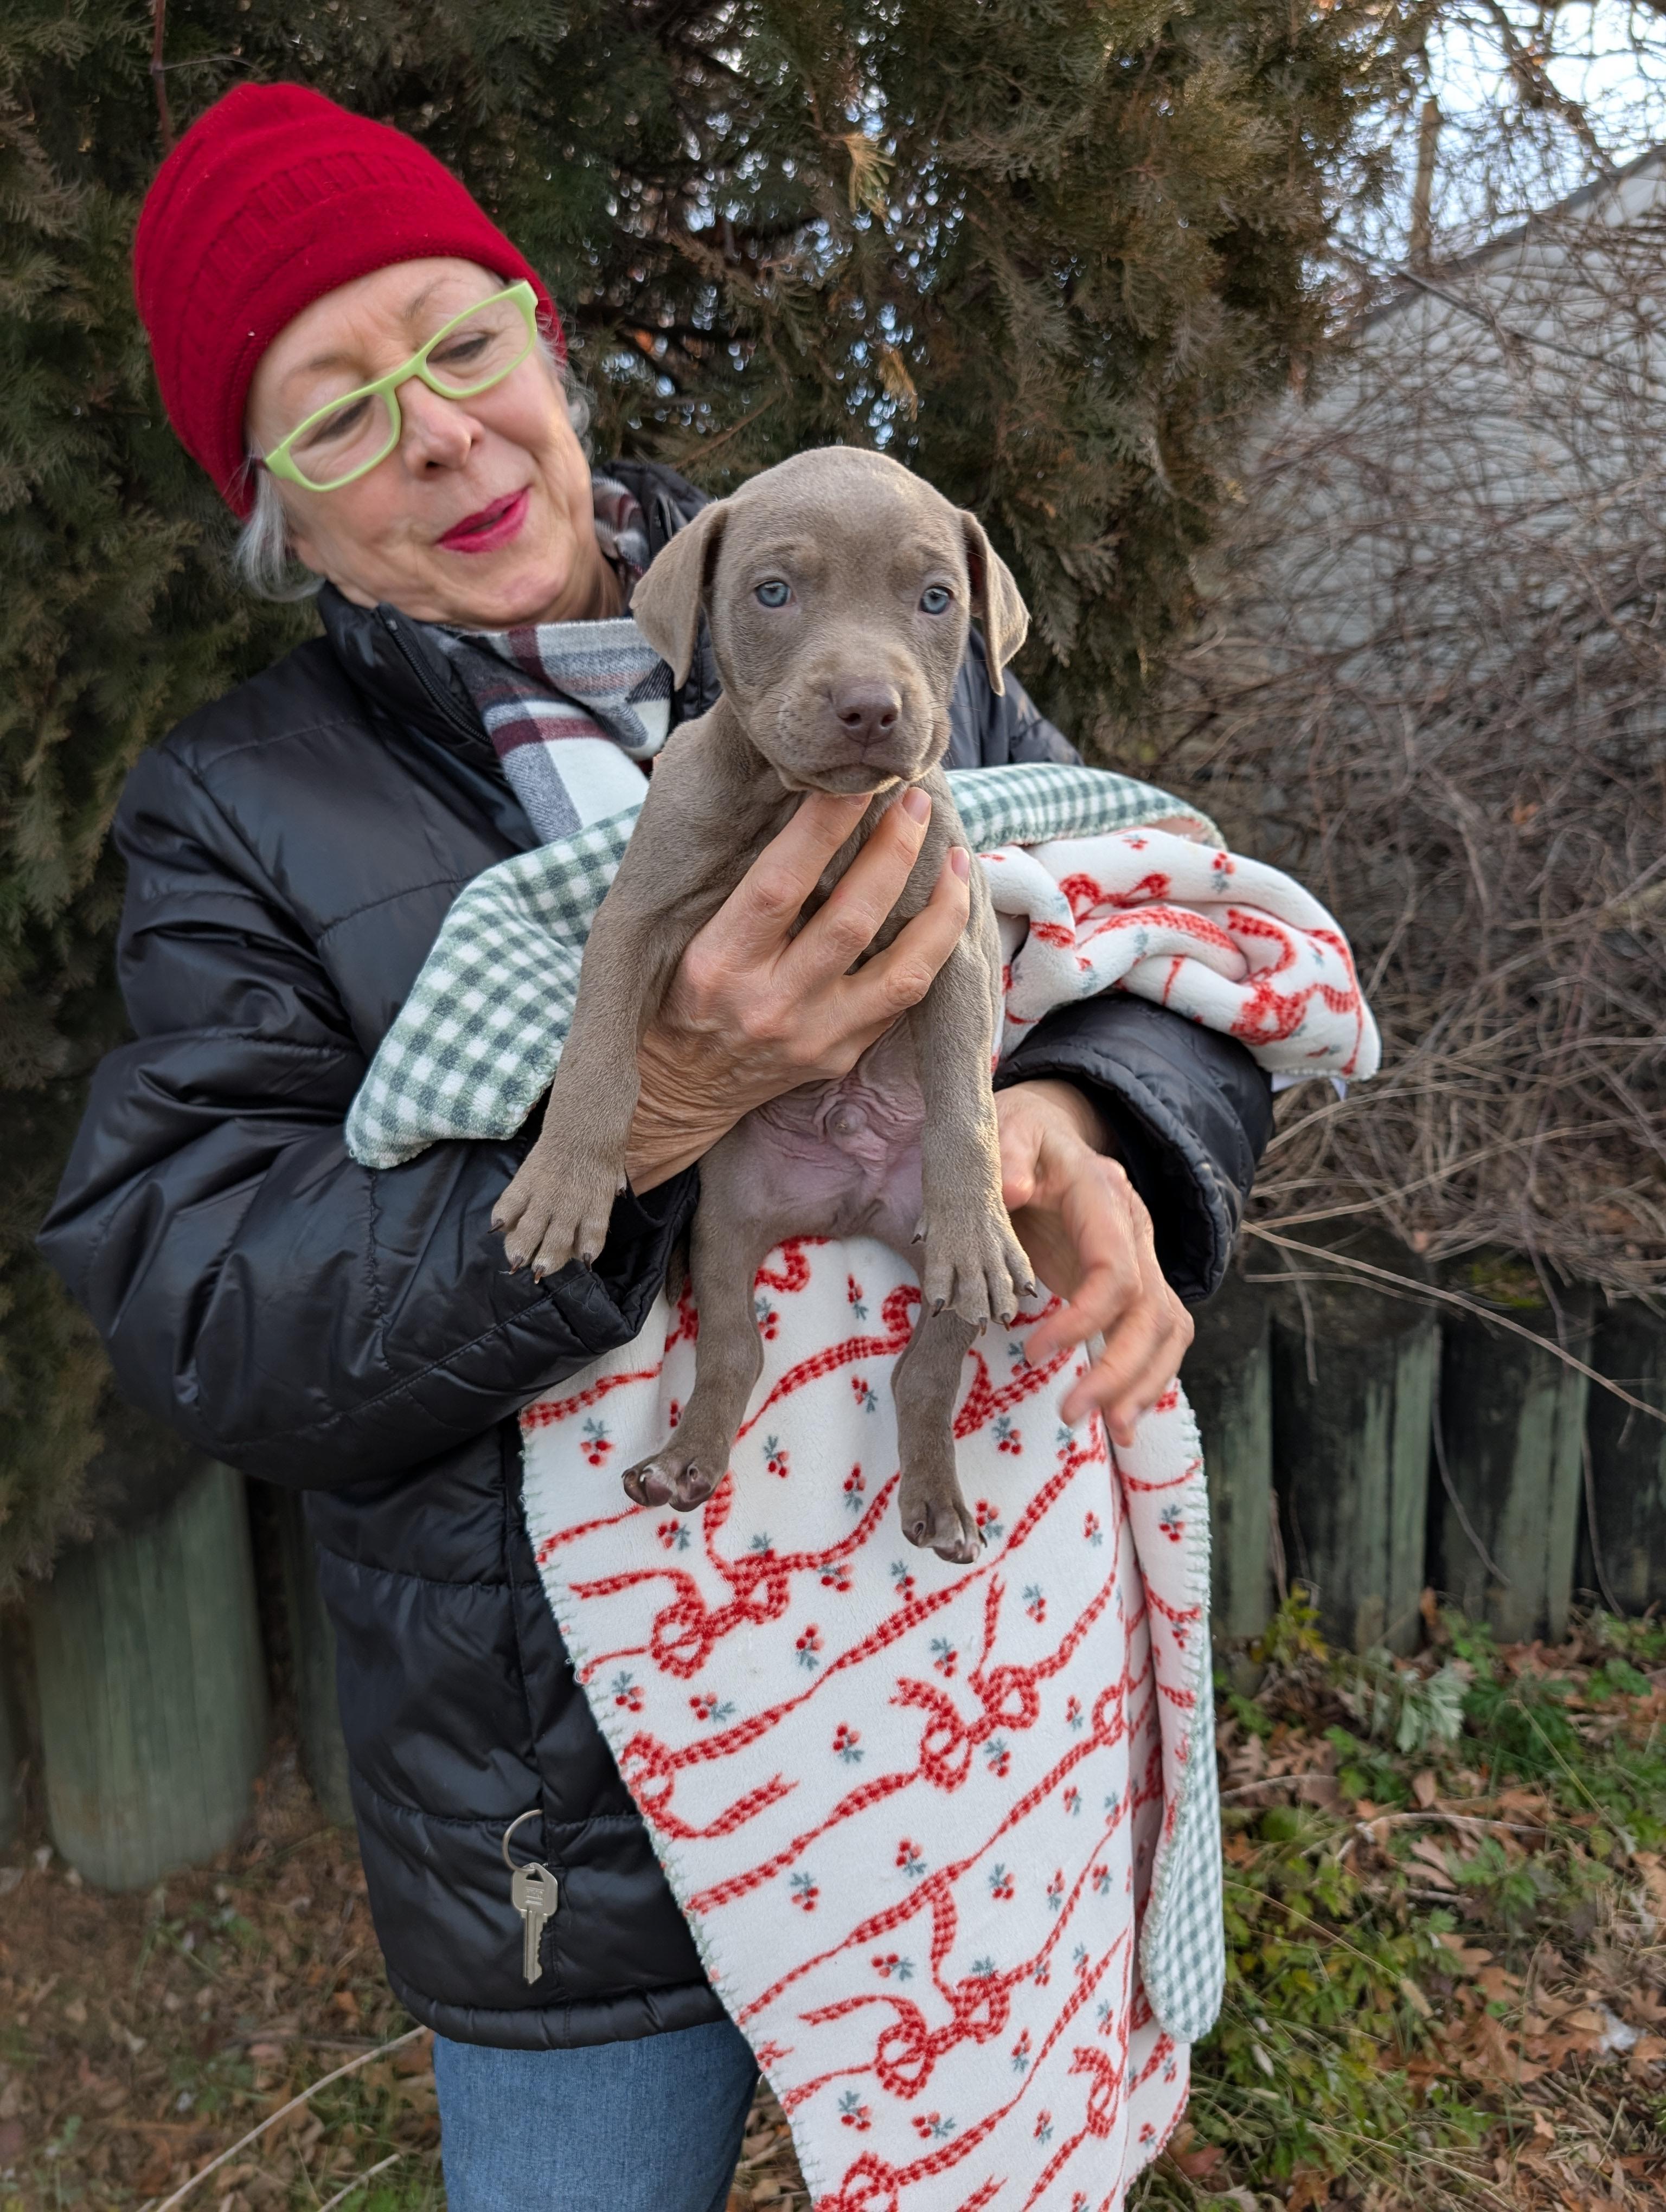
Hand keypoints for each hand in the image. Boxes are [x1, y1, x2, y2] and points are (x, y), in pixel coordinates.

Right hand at [626, 786, 970, 1188]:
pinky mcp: (840, 1057)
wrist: (672, 1094)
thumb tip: (796, 804)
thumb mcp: (681, 940)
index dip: (823, 827)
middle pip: (852, 919)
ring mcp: (813, 1037)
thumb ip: (735, 886)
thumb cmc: (675, 997)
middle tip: (915, 801)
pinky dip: (934, 952)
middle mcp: (768, 1004)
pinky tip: (948, 912)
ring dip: (940, 908)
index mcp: (718, 963)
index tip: (855, 782)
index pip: (779, 883)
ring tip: (958, 859)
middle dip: (894, 850)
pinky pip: (904, 1001)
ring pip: (902, 970)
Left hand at [996, 1079, 1192, 1446]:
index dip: (1082, 1318)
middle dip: (1119, 1369)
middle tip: (1071, 1413)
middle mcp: (1135, 1231)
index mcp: (1103, 1197)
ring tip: (1111, 1431)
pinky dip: (1146, 1378)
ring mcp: (1141, 1259)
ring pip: (1168, 1329)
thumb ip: (1006, 1154)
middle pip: (1152, 1310)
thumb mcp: (1005, 1129)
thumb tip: (1009, 1188)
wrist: (1048, 1134)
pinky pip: (1157, 1336)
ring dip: (1143, 1383)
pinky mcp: (1134, 1285)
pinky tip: (1121, 1417)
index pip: (1115, 1270)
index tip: (1034, 1351)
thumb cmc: (1019, 1138)